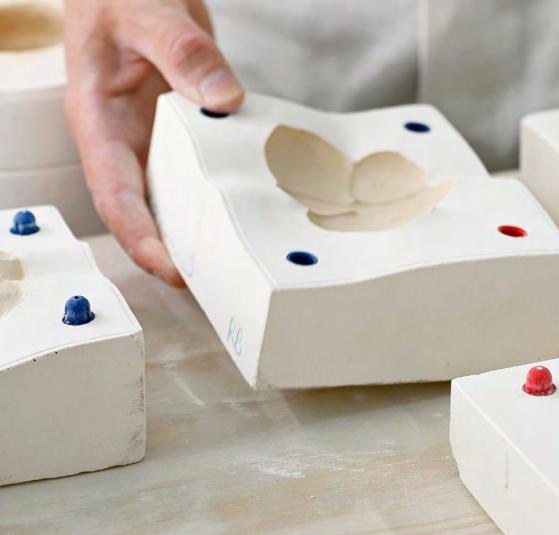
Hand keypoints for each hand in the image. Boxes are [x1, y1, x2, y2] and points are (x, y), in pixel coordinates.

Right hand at [63, 0, 243, 285]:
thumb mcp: (148, 14)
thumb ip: (184, 55)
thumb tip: (224, 100)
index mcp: (100, 122)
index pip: (116, 197)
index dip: (142, 239)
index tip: (173, 270)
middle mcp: (126, 141)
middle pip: (147, 212)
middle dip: (178, 251)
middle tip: (222, 282)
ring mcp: (155, 139)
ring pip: (176, 197)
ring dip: (203, 229)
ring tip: (243, 261)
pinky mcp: (184, 132)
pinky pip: (203, 169)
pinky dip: (225, 190)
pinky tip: (256, 207)